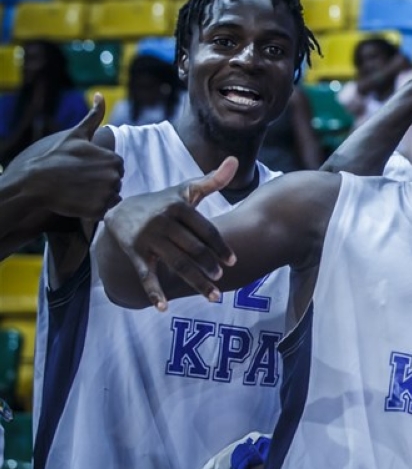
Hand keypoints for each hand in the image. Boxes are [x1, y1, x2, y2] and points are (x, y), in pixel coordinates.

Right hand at [7, 94, 122, 219]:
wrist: (36, 182)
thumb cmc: (56, 157)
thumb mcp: (76, 135)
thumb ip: (93, 116)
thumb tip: (100, 94)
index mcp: (114, 159)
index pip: (117, 168)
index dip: (101, 169)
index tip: (85, 169)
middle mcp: (115, 177)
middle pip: (116, 183)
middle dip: (102, 183)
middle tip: (81, 181)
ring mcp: (107, 195)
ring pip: (111, 198)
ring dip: (99, 196)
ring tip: (80, 190)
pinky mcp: (99, 210)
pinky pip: (104, 211)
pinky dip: (94, 209)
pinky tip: (80, 201)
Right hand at [101, 157, 238, 309]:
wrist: (120, 211)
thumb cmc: (163, 203)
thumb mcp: (185, 190)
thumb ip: (212, 180)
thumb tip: (235, 161)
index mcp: (178, 206)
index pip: (205, 229)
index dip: (220, 246)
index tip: (232, 261)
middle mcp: (162, 221)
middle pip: (192, 249)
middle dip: (209, 266)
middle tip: (222, 278)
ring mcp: (147, 239)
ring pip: (176, 264)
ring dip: (195, 282)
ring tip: (214, 296)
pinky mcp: (134, 253)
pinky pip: (146, 275)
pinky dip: (154, 292)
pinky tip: (164, 308)